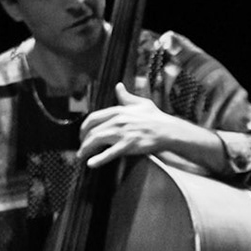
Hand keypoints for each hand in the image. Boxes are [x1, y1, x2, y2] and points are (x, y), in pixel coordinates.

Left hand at [79, 84, 211, 168]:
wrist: (168, 130)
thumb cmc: (156, 117)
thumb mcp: (140, 103)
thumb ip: (126, 96)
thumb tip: (118, 86)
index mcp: (118, 110)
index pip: (93, 118)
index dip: (84, 127)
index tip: (82, 134)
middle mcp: (117, 121)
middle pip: (92, 130)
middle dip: (83, 140)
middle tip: (81, 148)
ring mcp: (122, 133)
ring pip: (96, 140)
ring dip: (86, 150)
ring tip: (82, 157)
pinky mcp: (129, 145)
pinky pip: (110, 153)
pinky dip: (99, 159)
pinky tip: (91, 163)